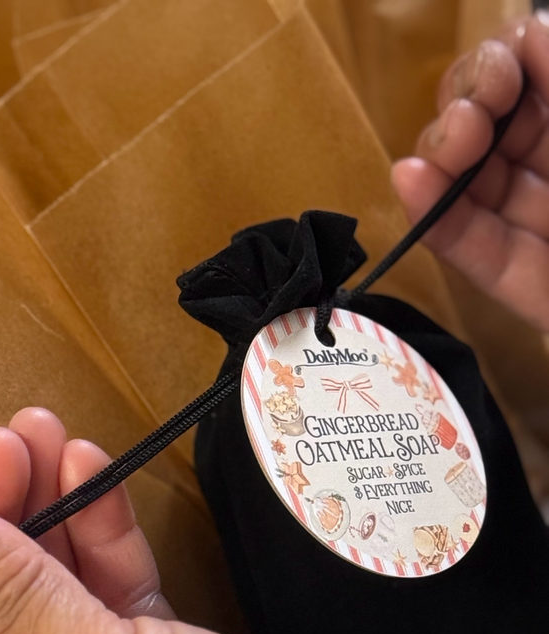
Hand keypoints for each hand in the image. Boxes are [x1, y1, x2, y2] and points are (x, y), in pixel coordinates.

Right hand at [392, 17, 548, 331]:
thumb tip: (529, 29)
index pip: (530, 83)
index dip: (501, 67)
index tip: (501, 67)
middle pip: (492, 131)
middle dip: (465, 113)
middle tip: (468, 117)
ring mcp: (545, 232)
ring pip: (474, 189)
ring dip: (443, 163)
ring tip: (435, 153)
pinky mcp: (529, 292)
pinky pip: (478, 252)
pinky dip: (440, 220)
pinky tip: (410, 184)